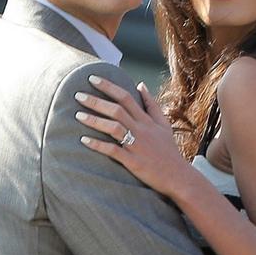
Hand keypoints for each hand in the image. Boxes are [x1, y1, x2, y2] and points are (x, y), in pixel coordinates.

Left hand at [74, 76, 195, 197]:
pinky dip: (98, 145)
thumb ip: (151, 104)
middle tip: (77, 94)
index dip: (108, 86)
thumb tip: (140, 84)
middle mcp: (141, 130)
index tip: (92, 78)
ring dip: (94, 120)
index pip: (126, 97)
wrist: (178, 176)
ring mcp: (137, 145)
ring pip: (114, 128)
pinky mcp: (133, 161)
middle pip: (117, 110)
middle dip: (96, 101)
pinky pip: (113, 150)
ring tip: (77, 115)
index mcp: (147, 120)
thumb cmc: (168, 150)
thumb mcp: (164, 124)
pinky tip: (84, 140)